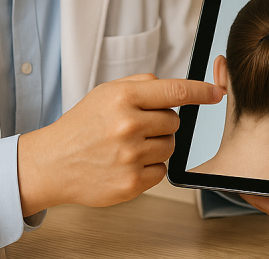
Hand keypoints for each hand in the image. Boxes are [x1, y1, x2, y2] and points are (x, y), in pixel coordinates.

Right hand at [17, 74, 220, 215]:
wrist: (51, 163)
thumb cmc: (81, 126)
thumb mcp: (105, 93)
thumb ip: (141, 85)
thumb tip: (177, 88)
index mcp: (123, 98)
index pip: (176, 91)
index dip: (202, 91)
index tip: (217, 93)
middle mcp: (128, 125)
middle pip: (175, 122)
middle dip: (162, 123)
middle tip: (136, 127)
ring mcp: (129, 156)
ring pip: (169, 146)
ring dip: (156, 145)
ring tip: (128, 146)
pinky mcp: (130, 183)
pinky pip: (162, 171)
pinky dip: (150, 168)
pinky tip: (127, 163)